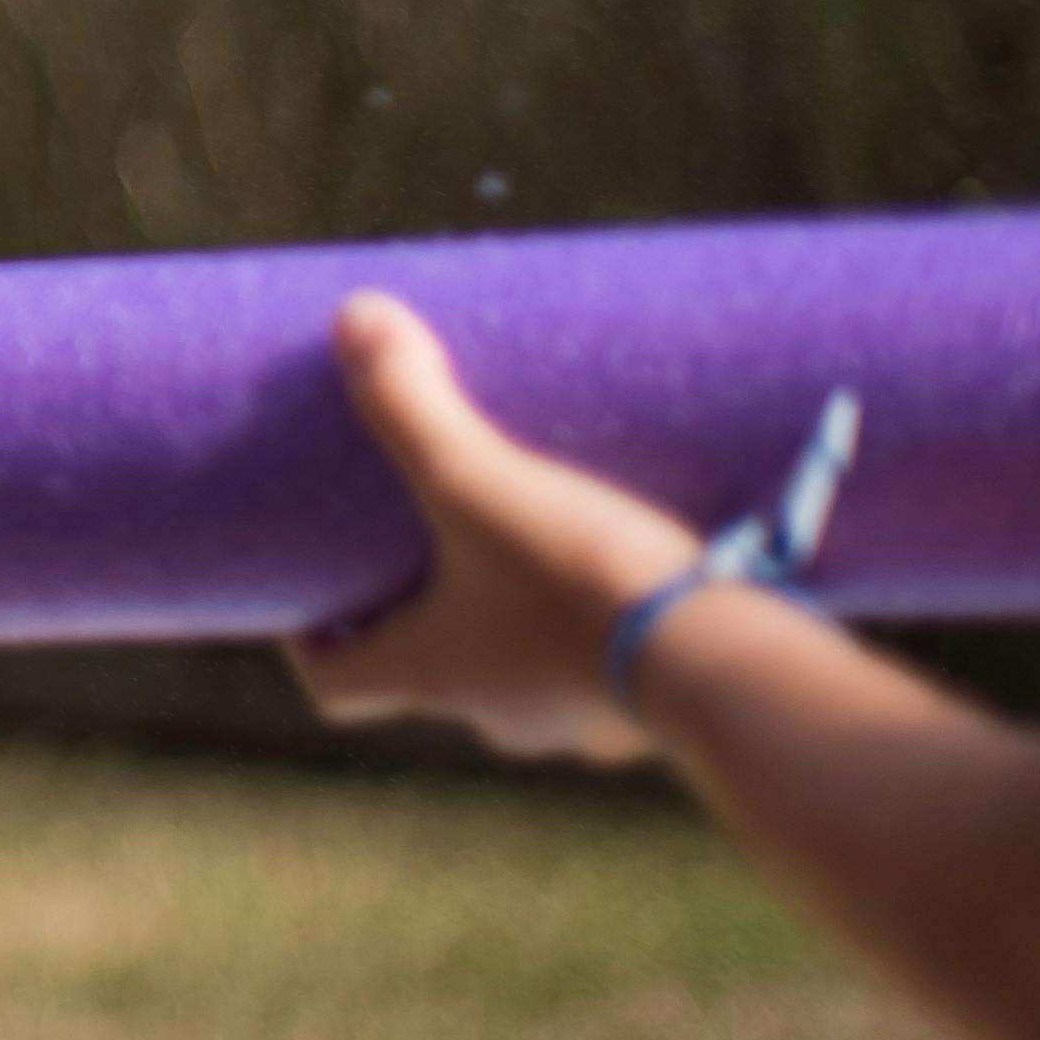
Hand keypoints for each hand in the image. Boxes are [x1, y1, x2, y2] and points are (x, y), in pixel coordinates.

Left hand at [286, 291, 711, 763]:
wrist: (728, 668)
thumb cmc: (581, 583)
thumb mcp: (478, 481)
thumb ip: (410, 404)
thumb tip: (352, 315)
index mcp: (430, 675)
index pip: (339, 686)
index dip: (313, 643)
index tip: (311, 598)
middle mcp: (498, 716)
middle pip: (429, 671)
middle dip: (422, 608)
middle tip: (420, 542)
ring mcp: (580, 723)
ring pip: (520, 671)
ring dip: (511, 617)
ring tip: (524, 539)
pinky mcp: (652, 710)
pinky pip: (605, 671)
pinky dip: (595, 629)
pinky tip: (620, 572)